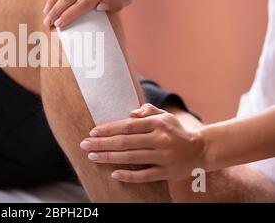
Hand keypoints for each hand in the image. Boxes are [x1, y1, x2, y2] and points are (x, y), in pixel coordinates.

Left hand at [80, 103, 205, 182]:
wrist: (201, 150)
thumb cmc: (176, 131)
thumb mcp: (165, 116)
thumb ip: (148, 111)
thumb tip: (130, 114)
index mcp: (157, 124)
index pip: (127, 126)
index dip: (109, 129)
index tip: (92, 132)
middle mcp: (160, 139)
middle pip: (125, 142)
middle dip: (102, 143)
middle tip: (84, 145)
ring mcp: (164, 157)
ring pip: (132, 158)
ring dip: (110, 158)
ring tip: (93, 157)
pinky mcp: (167, 172)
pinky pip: (145, 176)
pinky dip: (129, 176)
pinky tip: (114, 174)